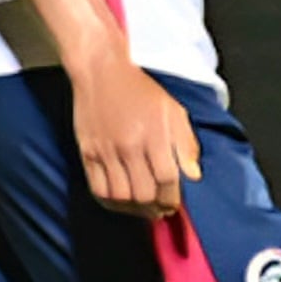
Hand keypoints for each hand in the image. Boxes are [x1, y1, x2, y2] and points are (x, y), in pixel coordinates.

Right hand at [71, 58, 199, 218]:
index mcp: (153, 134)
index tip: (175, 203)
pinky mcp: (87, 153)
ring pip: (121, 197)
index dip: (173, 197)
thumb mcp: (173, 110)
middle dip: (156, 207)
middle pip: (144, 193)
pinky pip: (98, 189)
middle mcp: (129, 146)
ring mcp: (105, 152)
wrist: (102, 72)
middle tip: (161, 209)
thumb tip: (193, 175)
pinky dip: (111, 203)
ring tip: (143, 208)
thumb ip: (185, 143)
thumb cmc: (140, 90)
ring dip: (135, 209)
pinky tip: (122, 202)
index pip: (167, 179)